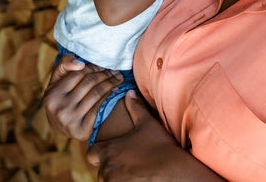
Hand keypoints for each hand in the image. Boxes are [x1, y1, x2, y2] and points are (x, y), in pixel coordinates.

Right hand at [42, 54, 123, 139]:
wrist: (60, 127)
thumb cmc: (61, 97)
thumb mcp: (57, 80)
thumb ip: (65, 64)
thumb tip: (80, 64)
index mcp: (51, 96)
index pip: (78, 74)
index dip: (93, 67)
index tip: (103, 65)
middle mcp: (60, 109)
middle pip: (89, 83)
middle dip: (105, 74)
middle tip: (115, 71)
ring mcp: (70, 121)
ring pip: (96, 93)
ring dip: (111, 83)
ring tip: (118, 77)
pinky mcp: (81, 130)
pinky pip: (99, 106)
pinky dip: (109, 95)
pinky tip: (115, 89)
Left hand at [87, 90, 224, 180]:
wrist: (173, 171)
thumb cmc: (160, 146)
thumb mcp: (147, 123)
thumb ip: (135, 107)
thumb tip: (129, 92)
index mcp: (109, 150)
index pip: (92, 153)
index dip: (100, 152)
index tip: (112, 151)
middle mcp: (106, 169)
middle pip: (100, 169)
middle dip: (110, 166)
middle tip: (127, 161)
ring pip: (107, 181)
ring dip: (116, 177)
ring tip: (132, 171)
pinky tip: (136, 178)